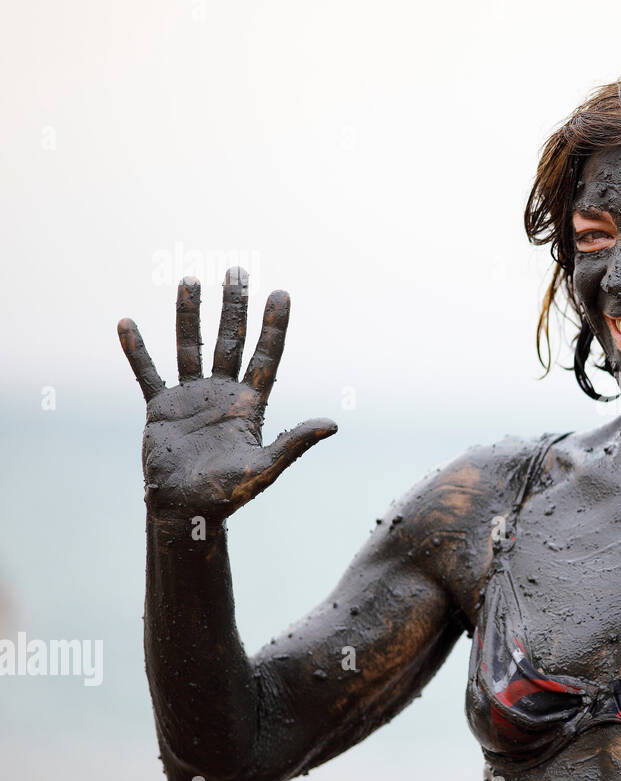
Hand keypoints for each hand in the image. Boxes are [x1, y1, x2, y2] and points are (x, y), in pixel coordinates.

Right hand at [117, 267, 335, 519]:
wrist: (186, 510)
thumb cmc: (228, 495)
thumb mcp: (266, 467)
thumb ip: (295, 442)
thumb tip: (333, 424)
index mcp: (249, 404)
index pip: (266, 356)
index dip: (274, 326)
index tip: (281, 293)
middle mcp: (222, 393)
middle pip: (230, 340)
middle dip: (234, 306)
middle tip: (237, 269)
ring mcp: (191, 397)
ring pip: (190, 346)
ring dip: (189, 315)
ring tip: (190, 280)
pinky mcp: (160, 408)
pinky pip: (148, 373)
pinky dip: (136, 351)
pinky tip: (127, 324)